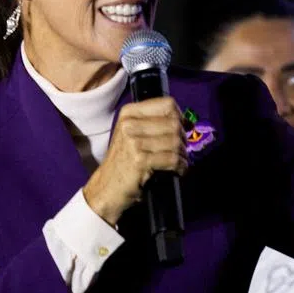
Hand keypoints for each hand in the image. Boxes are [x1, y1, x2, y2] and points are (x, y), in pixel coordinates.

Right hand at [83, 97, 186, 225]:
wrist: (106, 188)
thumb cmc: (123, 162)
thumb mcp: (133, 135)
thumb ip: (156, 124)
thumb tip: (187, 122)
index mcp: (129, 113)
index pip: (168, 104)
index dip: (180, 117)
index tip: (183, 129)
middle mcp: (129, 124)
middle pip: (174, 124)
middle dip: (183, 140)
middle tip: (180, 152)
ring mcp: (133, 142)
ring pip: (175, 142)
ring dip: (182, 155)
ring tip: (178, 163)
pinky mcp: (139, 160)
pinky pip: (172, 159)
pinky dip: (180, 166)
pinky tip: (177, 171)